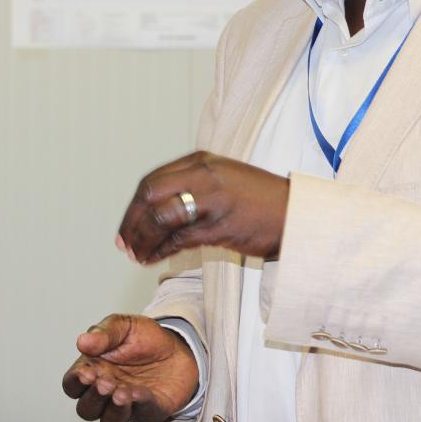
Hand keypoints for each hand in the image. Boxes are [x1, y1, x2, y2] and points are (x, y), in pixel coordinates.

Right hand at [61, 314, 198, 421]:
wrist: (179, 345)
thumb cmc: (145, 338)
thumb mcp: (124, 326)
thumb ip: (104, 333)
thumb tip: (82, 342)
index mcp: (93, 371)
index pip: (73, 386)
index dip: (75, 383)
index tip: (85, 373)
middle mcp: (106, 392)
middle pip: (87, 409)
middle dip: (93, 398)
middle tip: (104, 383)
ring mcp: (127, 405)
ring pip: (110, 420)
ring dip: (113, 409)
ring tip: (120, 392)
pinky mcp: (150, 409)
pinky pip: (142, 412)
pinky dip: (138, 404)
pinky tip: (138, 393)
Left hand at [115, 150, 288, 264]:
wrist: (296, 215)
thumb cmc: (261, 201)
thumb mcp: (224, 179)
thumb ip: (193, 185)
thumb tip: (157, 209)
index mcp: (201, 161)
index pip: (152, 181)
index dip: (133, 208)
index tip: (126, 227)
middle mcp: (203, 175)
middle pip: (149, 195)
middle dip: (131, 223)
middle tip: (124, 244)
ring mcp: (211, 199)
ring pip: (159, 218)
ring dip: (143, 241)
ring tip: (138, 256)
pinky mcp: (219, 225)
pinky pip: (178, 239)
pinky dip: (160, 251)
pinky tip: (155, 260)